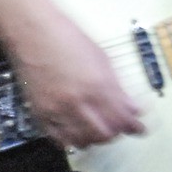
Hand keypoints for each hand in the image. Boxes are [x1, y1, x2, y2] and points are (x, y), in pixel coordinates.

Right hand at [2, 6, 144, 149]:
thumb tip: (133, 107)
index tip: (139, 128)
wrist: (33, 31)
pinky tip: (78, 132)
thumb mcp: (102, 59)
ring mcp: (56, 109)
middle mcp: (77, 100)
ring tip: (100, 129)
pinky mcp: (39, 112)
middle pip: (104, 134)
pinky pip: (59, 139)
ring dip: (95, 138)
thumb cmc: (67, 38)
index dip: (134, 126)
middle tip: (120, 127)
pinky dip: (72, 139)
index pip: (122, 119)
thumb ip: (118, 88)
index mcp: (97, 85)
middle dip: (116, 132)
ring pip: (82, 140)